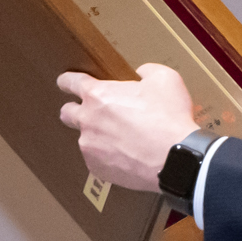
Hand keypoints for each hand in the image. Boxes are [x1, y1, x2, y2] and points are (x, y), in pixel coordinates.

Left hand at [57, 62, 203, 190]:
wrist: (176, 158)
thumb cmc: (169, 117)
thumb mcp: (165, 79)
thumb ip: (147, 71)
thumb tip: (141, 73)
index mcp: (98, 95)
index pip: (70, 83)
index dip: (66, 81)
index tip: (65, 83)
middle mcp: (87, 120)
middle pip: (66, 113)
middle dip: (75, 110)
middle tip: (93, 113)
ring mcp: (90, 147)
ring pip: (85, 139)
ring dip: (98, 137)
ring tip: (123, 140)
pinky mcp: (98, 169)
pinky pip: (97, 160)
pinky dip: (108, 157)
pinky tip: (127, 156)